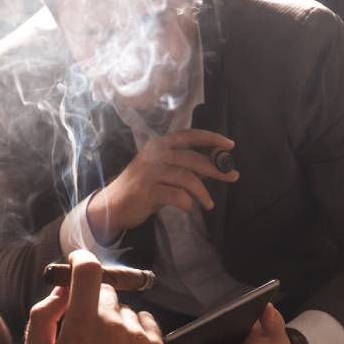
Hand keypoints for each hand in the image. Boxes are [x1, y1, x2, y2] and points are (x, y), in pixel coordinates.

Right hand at [23, 250, 165, 343]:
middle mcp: (115, 325)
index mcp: (83, 324)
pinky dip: (133, 330)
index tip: (77, 262)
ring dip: (113, 320)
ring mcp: (139, 337)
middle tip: (84, 333)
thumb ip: (42, 316)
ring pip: (123, 310)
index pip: (89, 271)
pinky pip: (144, 322)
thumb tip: (61, 291)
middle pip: (104, 292)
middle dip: (92, 304)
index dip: (81, 260)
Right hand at [86, 129, 239, 243]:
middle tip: (232, 177)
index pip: (188, 136)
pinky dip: (187, 202)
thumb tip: (214, 168)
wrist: (111, 206)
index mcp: (158, 146)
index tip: (230, 145)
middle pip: (192, 158)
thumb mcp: (162, 173)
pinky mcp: (145, 191)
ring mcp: (148, 172)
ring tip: (209, 204)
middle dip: (215, 169)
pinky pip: (176, 195)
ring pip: (186, 178)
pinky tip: (189, 207)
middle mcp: (153, 155)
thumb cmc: (140, 189)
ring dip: (202, 192)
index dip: (211, 138)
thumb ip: (183, 168)